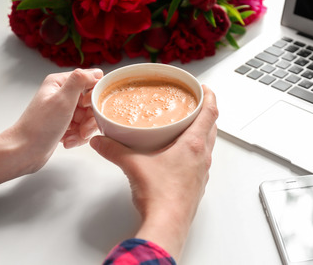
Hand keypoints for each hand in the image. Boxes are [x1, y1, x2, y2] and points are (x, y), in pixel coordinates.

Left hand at [0, 68, 102, 187]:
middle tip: (83, 129)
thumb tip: (95, 71)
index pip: (90, 81)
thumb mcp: (62, 100)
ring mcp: (64, 110)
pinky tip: (67, 141)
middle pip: (91, 103)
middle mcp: (63, 94)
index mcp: (60, 83)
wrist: (24, 151)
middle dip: (89, 119)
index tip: (88, 107)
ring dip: (83, 130)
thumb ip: (80, 81)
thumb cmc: (38, 127)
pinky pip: (82, 128)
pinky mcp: (65, 124)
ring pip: (88, 118)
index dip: (94, 96)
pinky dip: (77, 137)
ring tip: (72, 137)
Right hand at [90, 85, 217, 260]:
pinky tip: (179, 156)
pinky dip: (195, 152)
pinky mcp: (197, 185)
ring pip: (207, 145)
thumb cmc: (160, 196)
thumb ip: (114, 150)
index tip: (205, 88)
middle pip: (212, 127)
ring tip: (186, 128)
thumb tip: (100, 141)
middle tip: (194, 105)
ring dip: (201, 133)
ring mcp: (202, 172)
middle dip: (205, 113)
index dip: (210, 97)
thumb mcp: (133, 165)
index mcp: (192, 145)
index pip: (210, 113)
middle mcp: (202, 157)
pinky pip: (200, 161)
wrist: (168, 225)